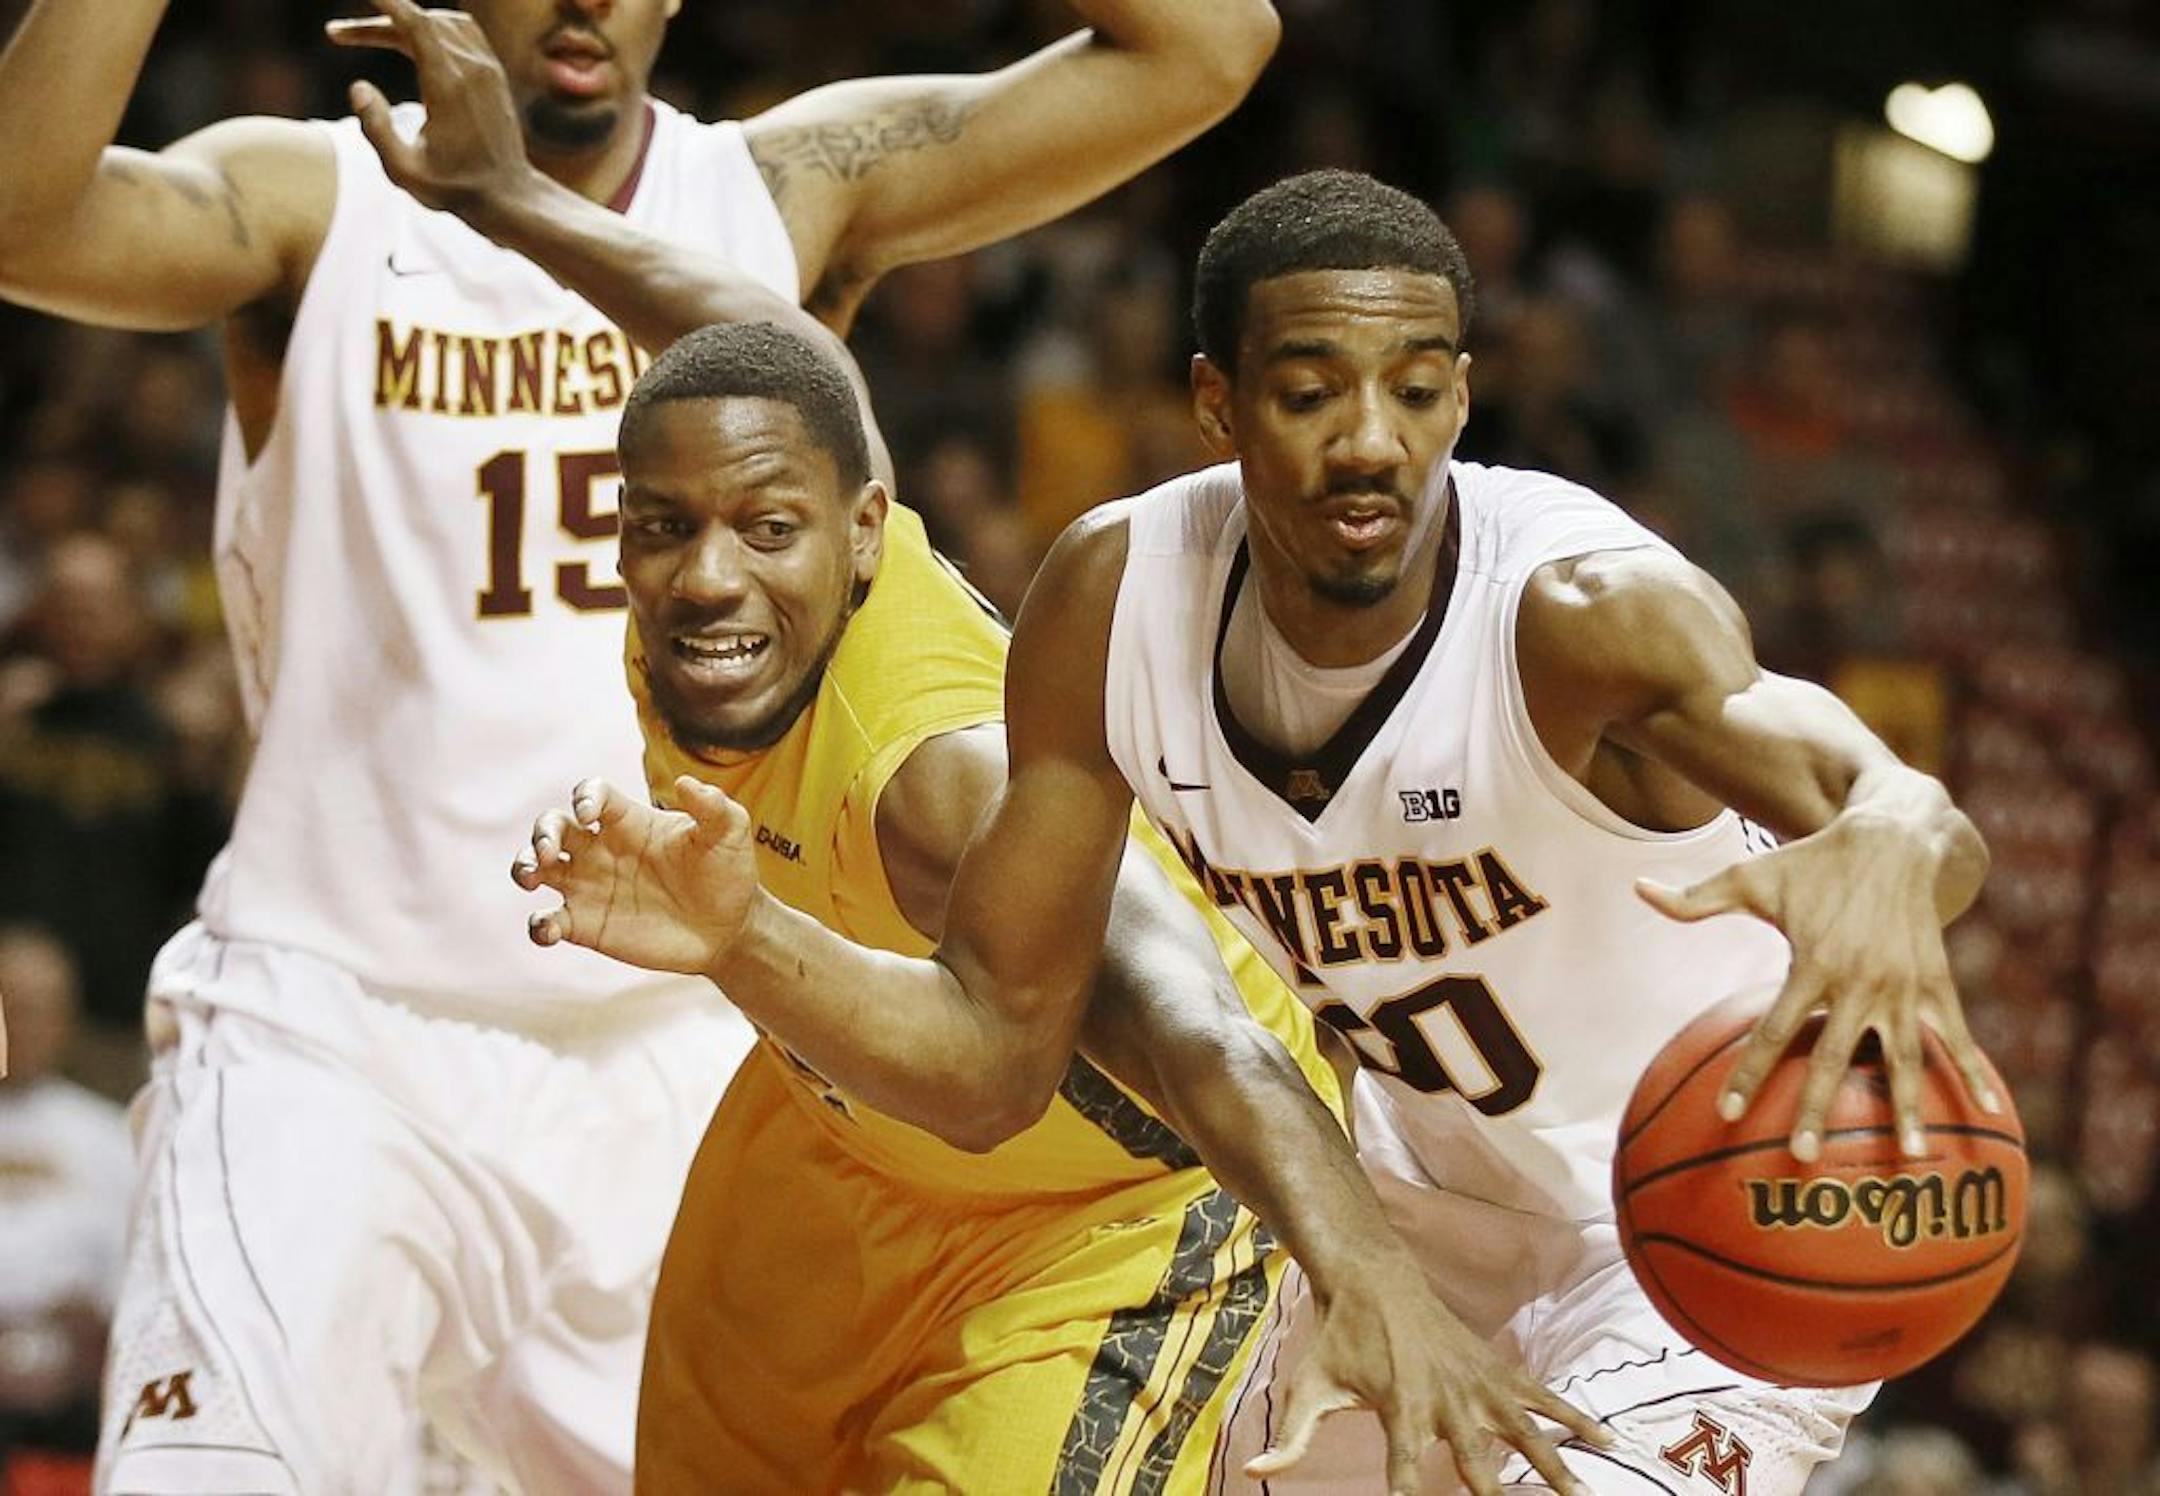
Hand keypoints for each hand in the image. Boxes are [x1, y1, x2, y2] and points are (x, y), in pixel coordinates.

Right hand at [327, 0, 535, 219]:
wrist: (509, 195)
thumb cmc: (455, 188)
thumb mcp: (405, 171)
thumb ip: (376, 129)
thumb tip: (358, 86)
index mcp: (448, 87)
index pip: (417, 24)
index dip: (389, 2)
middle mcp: (472, 70)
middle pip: (420, 22)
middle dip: (378, 21)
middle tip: (338, 35)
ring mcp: (488, 69)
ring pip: (442, 22)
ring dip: (405, 22)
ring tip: (371, 36)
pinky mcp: (495, 74)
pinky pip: (462, 31)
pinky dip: (432, 26)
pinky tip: (410, 39)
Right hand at [511, 775, 761, 975]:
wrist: (729, 929)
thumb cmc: (728, 874)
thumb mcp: (730, 834)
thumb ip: (713, 807)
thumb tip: (685, 783)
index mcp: (629, 821)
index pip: (592, 795)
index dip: (584, 797)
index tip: (589, 814)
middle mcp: (602, 849)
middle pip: (552, 827)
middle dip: (541, 833)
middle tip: (547, 851)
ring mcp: (590, 887)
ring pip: (537, 869)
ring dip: (523, 867)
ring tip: (532, 877)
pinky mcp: (587, 926)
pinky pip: (547, 922)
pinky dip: (537, 926)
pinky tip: (548, 930)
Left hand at [1248, 1258, 1608, 1495]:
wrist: (1374, 1276)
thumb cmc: (1339, 1337)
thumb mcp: (1309, 1386)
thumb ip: (1293, 1437)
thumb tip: (1257, 1474)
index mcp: (1400, 1410)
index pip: (1409, 1475)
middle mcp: (1446, 1400)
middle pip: (1479, 1463)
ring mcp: (1478, 1385)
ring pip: (1526, 1433)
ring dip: (1556, 1468)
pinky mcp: (1497, 1371)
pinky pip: (1544, 1398)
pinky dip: (1577, 1417)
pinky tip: (1609, 1442)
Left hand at [1639, 811, 2001, 1162]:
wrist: (1890, 837)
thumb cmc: (1812, 863)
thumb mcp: (1750, 876)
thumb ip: (1695, 898)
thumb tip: (1638, 889)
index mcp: (1812, 964)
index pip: (1772, 1030)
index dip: (1750, 1072)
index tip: (1727, 1111)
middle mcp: (1860, 981)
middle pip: (1835, 1058)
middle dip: (1819, 1109)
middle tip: (1802, 1156)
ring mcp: (1904, 986)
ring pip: (1905, 1058)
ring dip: (1906, 1108)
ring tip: (1909, 1155)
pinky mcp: (1937, 983)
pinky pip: (1957, 1036)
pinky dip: (1976, 1072)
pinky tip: (1990, 1112)